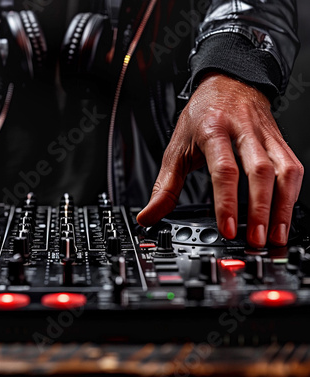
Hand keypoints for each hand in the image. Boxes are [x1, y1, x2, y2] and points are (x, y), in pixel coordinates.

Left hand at [137, 73, 302, 247]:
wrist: (228, 83)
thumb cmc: (201, 116)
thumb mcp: (176, 148)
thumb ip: (164, 187)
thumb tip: (148, 216)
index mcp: (212, 131)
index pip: (223, 168)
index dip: (226, 200)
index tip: (227, 228)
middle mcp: (242, 131)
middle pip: (259, 171)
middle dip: (260, 209)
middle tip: (254, 239)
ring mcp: (264, 136)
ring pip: (283, 170)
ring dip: (282, 206)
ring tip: (274, 234)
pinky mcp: (279, 141)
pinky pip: (293, 167)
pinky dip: (292, 193)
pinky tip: (285, 214)